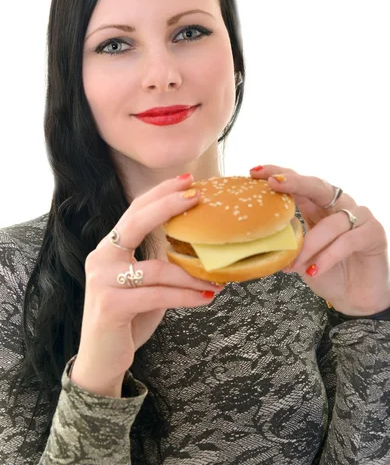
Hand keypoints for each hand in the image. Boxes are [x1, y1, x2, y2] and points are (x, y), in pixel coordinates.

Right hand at [71, 174, 222, 396]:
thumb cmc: (128, 316)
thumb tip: (198, 244)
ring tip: (217, 279)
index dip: (160, 194)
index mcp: (109, 248)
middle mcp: (101, 258)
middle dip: (167, 206)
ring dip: (191, 274)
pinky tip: (206, 298)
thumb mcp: (144, 283)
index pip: (134, 212)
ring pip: (157, 268)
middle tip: (196, 196)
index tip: (187, 181)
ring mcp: (102, 281)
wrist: (101, 360)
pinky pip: (157, 295)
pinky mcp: (110, 306)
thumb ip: (159, 261)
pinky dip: (186, 296)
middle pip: (135, 223)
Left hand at [250, 165, 388, 315]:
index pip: (298, 183)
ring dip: (309, 245)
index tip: (254, 172)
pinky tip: (314, 270)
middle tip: (274, 183)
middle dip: (294, 182)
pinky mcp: (373, 234)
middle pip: (317, 186)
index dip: (279, 174)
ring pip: (331, 223)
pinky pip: (347, 241)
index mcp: (317, 206)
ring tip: (292, 265)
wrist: (353, 297)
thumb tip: (254, 238)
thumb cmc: (324, 272)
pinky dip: (328, 257)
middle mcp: (339, 205)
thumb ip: (284, 241)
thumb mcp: (297, 255)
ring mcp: (359, 217)